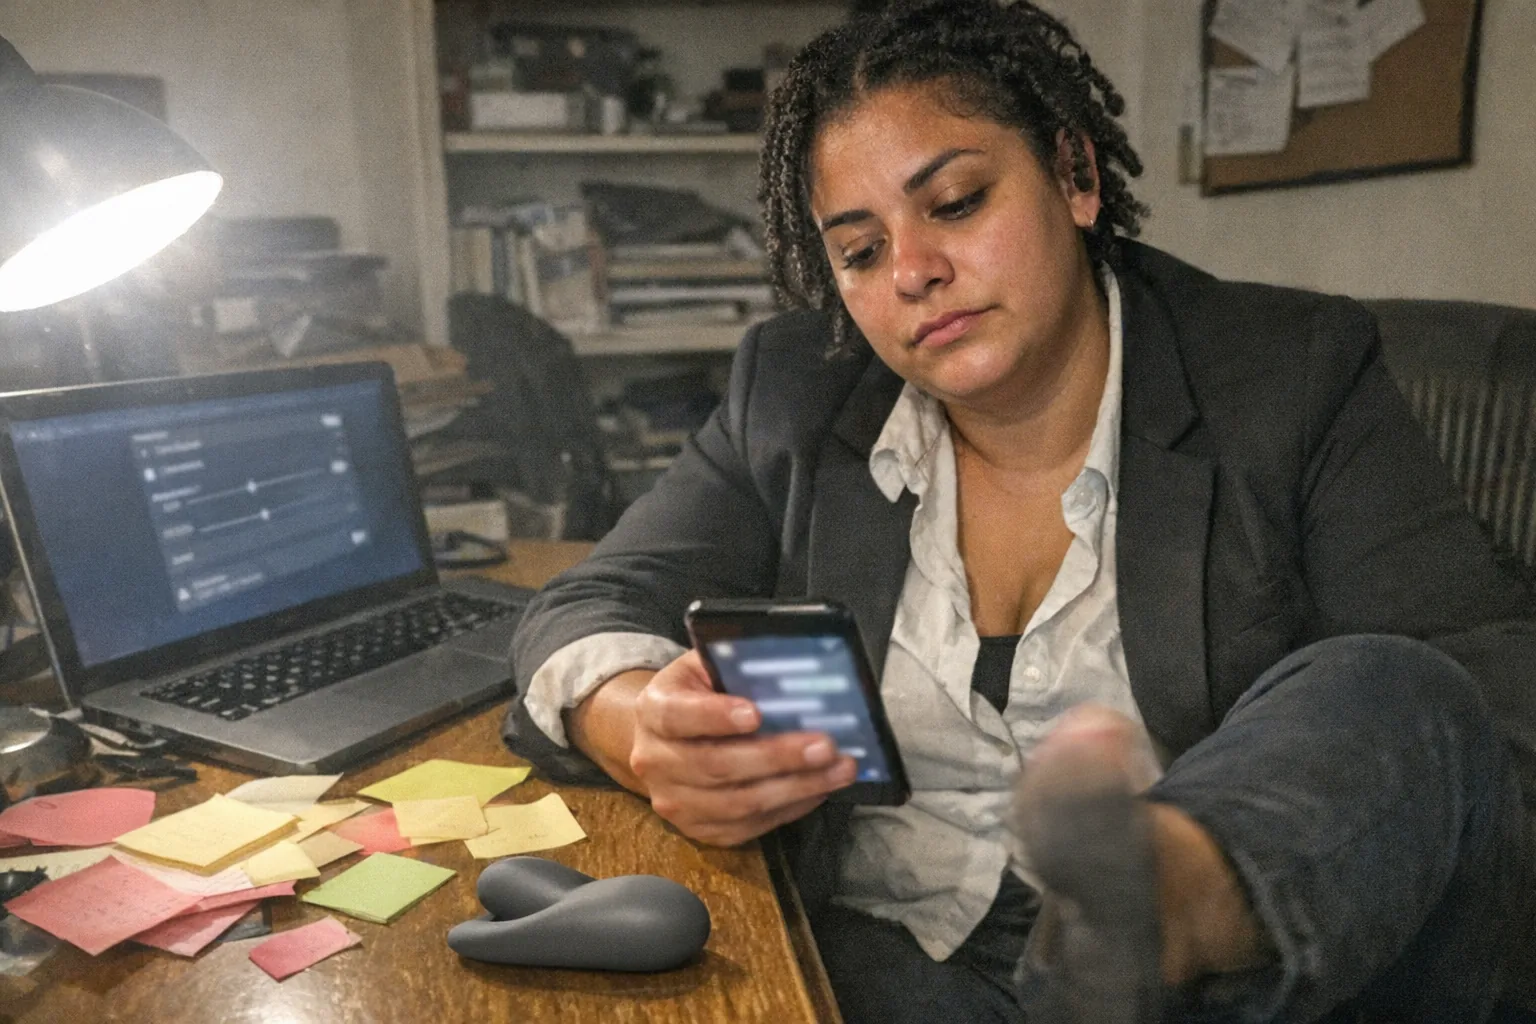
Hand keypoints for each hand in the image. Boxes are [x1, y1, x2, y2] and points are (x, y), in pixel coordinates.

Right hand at [628, 649, 857, 846]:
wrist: (664, 740)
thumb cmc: (698, 694)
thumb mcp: (705, 667)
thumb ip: (736, 666)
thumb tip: (794, 665)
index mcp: (653, 711)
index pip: (678, 716)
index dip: (715, 716)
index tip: (755, 713)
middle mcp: (655, 761)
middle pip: (716, 766)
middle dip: (777, 757)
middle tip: (825, 746)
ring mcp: (675, 802)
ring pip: (738, 803)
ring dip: (796, 788)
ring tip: (839, 770)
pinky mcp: (698, 830)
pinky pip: (748, 825)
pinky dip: (790, 808)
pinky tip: (819, 789)